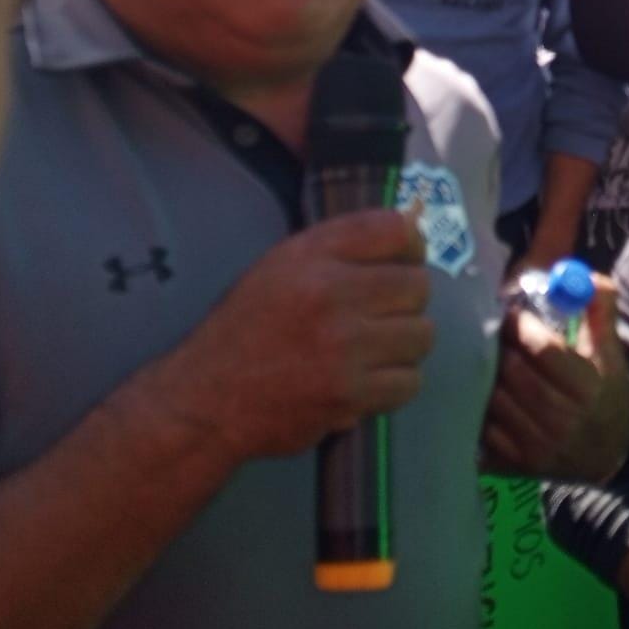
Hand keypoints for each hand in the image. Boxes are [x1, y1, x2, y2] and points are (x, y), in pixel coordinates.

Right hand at [146, 210, 432, 464]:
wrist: (205, 400)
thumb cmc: (246, 326)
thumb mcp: (282, 264)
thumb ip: (344, 243)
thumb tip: (415, 227)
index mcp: (312, 256)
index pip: (396, 229)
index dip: (412, 244)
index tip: (405, 260)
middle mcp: (330, 295)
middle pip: (419, 285)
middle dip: (408, 299)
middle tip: (384, 312)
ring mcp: (343, 348)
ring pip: (422, 335)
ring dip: (405, 343)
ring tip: (376, 348)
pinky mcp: (349, 395)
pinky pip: (409, 382)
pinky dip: (396, 382)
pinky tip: (370, 379)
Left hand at [481, 275, 628, 480]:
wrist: (607, 454)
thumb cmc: (605, 393)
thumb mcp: (610, 351)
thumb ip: (601, 309)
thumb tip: (587, 276)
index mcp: (587, 387)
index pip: (543, 349)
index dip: (520, 325)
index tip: (511, 313)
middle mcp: (562, 420)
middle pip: (513, 372)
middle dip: (500, 346)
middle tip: (492, 332)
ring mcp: (537, 446)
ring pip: (495, 398)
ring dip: (486, 375)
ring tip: (487, 360)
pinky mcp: (516, 464)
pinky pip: (484, 428)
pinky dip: (480, 408)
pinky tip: (484, 393)